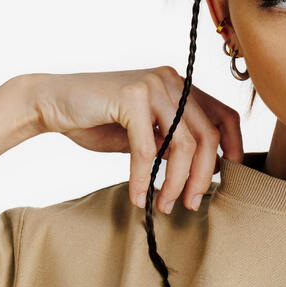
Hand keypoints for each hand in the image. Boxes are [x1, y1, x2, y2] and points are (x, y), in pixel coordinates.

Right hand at [31, 66, 243, 212]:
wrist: (50, 103)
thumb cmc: (98, 121)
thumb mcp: (148, 135)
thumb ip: (175, 144)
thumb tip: (208, 169)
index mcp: (181, 86)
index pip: (224, 116)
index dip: (234, 147)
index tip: (229, 177)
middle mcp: (172, 81)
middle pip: (208, 135)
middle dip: (203, 176)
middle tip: (191, 204)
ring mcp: (153, 85)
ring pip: (183, 144)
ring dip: (175, 182)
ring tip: (165, 205)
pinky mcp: (131, 96)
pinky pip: (148, 149)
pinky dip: (144, 178)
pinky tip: (138, 197)